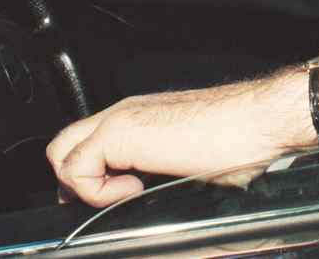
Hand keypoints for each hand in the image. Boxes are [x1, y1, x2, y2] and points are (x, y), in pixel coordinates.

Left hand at [46, 65, 318, 206]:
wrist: (258, 119)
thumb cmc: (241, 139)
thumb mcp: (191, 162)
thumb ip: (161, 173)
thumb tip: (157, 205)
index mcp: (140, 118)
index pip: (86, 142)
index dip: (87, 177)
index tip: (110, 199)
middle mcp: (124, 113)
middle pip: (63, 146)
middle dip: (74, 182)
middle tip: (107, 201)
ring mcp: (118, 119)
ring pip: (60, 155)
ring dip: (85, 185)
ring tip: (128, 194)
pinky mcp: (118, 132)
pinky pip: (76, 170)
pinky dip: (97, 191)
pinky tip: (134, 189)